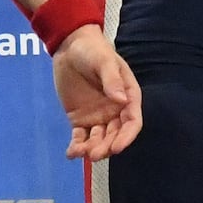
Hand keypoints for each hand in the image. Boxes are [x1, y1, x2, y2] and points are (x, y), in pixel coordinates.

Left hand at [50, 25, 141, 161]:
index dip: (126, 137)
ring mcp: (98, 117)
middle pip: (115, 134)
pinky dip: (77, 146)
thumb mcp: (104, 60)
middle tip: (95, 154)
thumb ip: (112, 79)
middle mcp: (115, 111)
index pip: (132, 122)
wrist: (70, 47)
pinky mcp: (80, 119)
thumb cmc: (93, 50)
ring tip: (82, 154)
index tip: (116, 147)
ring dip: (92, 149)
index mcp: (128, 97)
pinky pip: (80, 136)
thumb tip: (121, 99)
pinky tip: (71, 153)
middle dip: (107, 146)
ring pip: (99, 139)